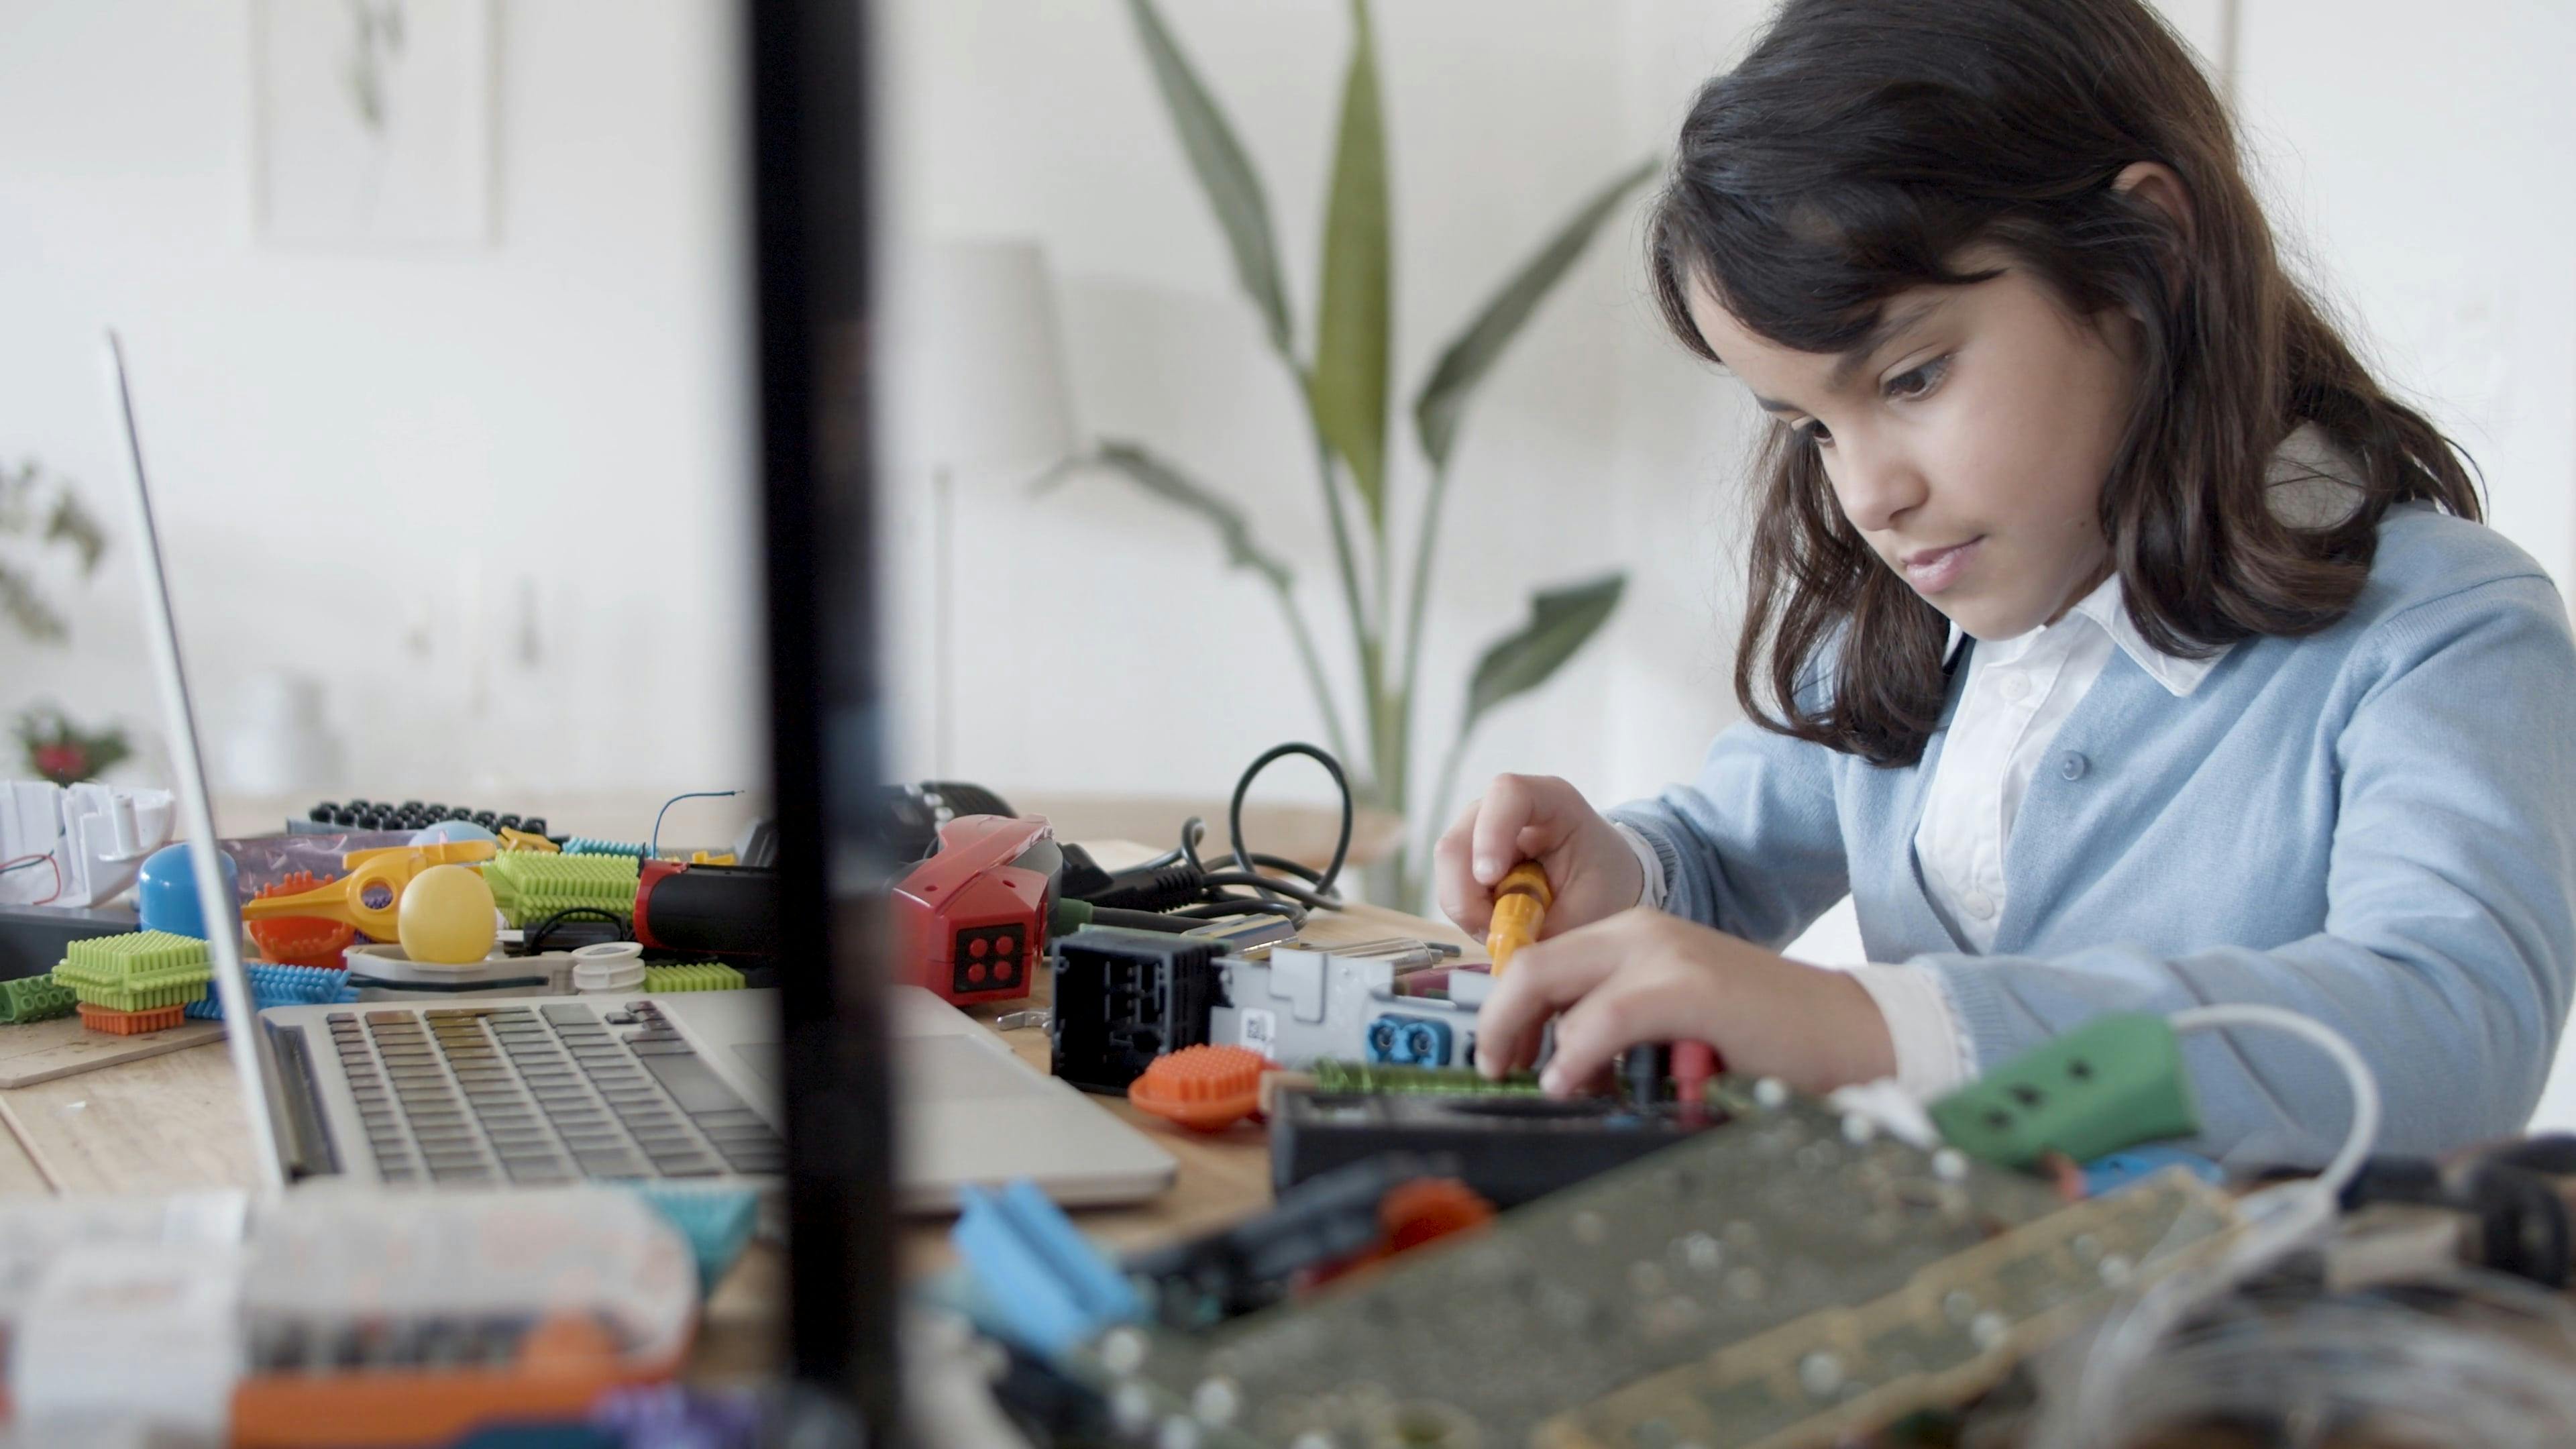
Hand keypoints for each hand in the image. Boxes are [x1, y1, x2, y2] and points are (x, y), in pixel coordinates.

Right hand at [1433, 774, 1644, 940]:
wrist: (1605, 879)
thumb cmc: (1602, 883)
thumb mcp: (1590, 907)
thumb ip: (1549, 927)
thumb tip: (1505, 947)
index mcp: (1552, 800)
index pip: (1508, 794)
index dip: (1491, 833)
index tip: (1490, 879)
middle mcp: (1505, 808)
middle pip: (1459, 839)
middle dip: (1467, 894)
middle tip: (1495, 930)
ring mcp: (1481, 829)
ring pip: (1448, 867)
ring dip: (1467, 908)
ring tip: (1505, 930)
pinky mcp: (1469, 855)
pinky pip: (1451, 886)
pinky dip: (1469, 912)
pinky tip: (1498, 922)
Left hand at [1472, 908, 1895, 1096]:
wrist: (1851, 1032)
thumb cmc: (1764, 1042)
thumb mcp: (1674, 1022)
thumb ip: (1619, 1028)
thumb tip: (1558, 1071)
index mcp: (1635, 938)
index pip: (1540, 962)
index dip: (1505, 1011)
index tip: (1500, 1058)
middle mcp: (1640, 933)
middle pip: (1528, 966)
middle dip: (1495, 1022)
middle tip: (1493, 1071)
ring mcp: (1663, 954)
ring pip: (1546, 980)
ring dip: (1522, 1038)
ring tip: (1535, 1084)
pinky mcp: (1688, 988)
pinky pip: (1601, 1018)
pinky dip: (1573, 1054)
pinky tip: (1569, 1084)